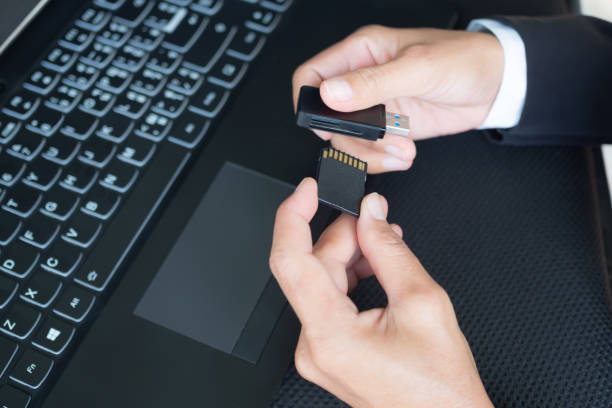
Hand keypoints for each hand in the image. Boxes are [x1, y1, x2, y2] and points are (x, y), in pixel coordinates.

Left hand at [270, 178, 492, 407]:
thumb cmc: (439, 387)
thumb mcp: (423, 302)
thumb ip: (390, 250)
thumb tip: (371, 214)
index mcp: (329, 335)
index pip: (290, 260)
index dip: (293, 216)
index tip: (307, 190)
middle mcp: (314, 346)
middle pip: (312, 268)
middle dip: (343, 235)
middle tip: (374, 217)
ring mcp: (318, 351)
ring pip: (320, 282)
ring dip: (349, 255)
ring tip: (383, 243)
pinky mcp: (328, 352)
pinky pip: (327, 301)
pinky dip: (348, 277)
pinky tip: (374, 266)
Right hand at [293, 26, 503, 172]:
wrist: (498, 85)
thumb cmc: (465, 60)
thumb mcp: (418, 68)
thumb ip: (373, 83)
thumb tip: (331, 94)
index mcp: (362, 53)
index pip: (312, 75)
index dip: (308, 102)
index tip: (324, 125)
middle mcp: (364, 80)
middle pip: (327, 117)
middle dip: (348, 137)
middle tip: (373, 140)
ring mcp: (376, 106)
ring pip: (348, 139)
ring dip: (369, 153)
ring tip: (399, 149)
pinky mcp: (391, 128)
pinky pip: (371, 150)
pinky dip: (383, 159)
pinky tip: (404, 153)